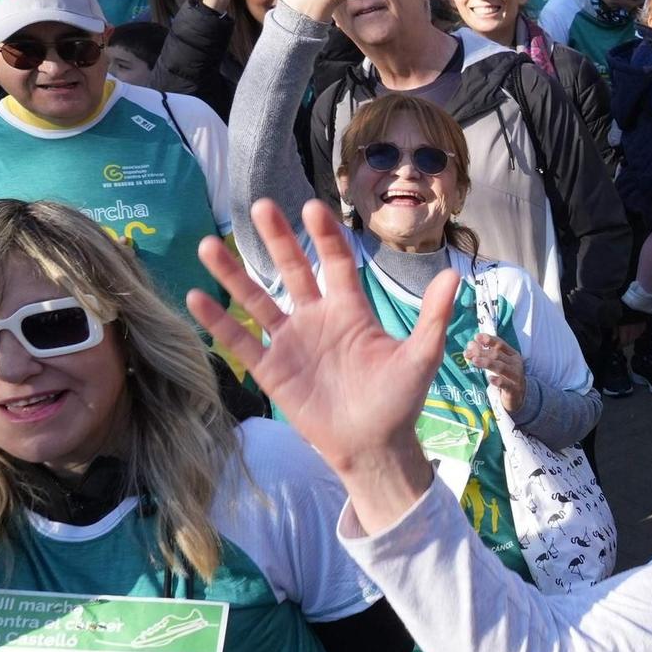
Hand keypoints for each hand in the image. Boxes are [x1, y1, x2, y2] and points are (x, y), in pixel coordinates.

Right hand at [188, 201, 451, 522]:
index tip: (312, 208)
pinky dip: (219, 321)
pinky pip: (241, 341)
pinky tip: (196, 296)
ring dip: (234, 274)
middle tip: (261, 205)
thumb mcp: (421, 356)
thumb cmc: (400, 401)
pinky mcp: (272, 370)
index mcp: (351, 311)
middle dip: (278, 239)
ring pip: (258, 300)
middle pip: (293, 270)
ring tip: (209, 244)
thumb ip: (433, 316)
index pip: (335, 263)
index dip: (325, 236)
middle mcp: (317, 319)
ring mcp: (291, 342)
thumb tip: (455, 274)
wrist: (375, 446)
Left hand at [464, 332, 527, 413]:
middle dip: (481, 352)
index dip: (489, 340)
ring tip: (474, 360)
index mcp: (512, 355)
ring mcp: (515, 376)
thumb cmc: (506, 376)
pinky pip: (506, 384)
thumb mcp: (499, 363)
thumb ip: (486, 353)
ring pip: (500, 367)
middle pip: (497, 355)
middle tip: (467, 353)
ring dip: (487, 363)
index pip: (500, 344)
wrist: (517, 396)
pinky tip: (490, 378)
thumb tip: (471, 344)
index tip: (476, 337)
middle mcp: (515, 364)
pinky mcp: (513, 389)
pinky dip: (498, 381)